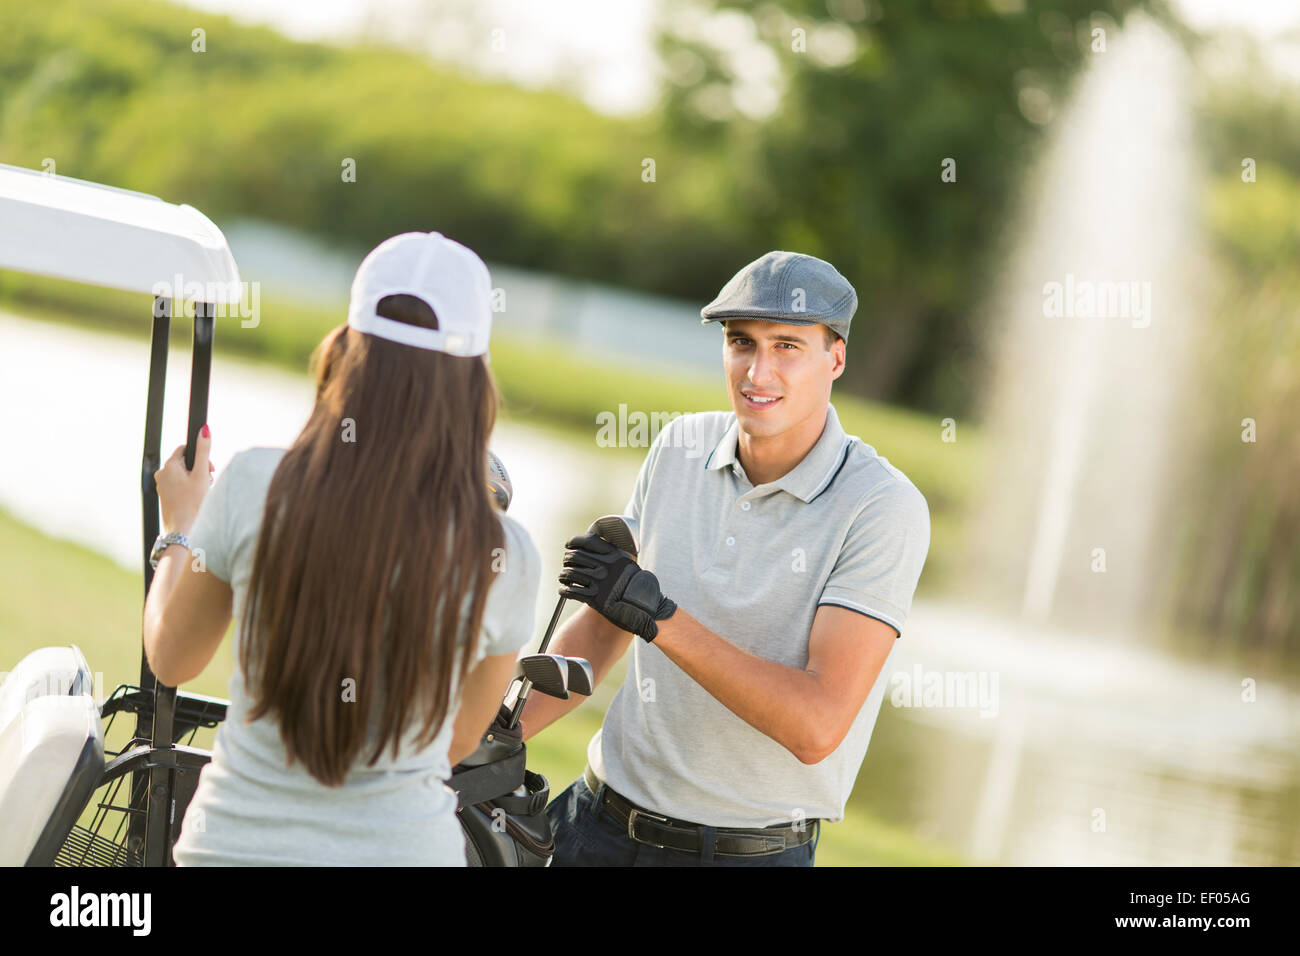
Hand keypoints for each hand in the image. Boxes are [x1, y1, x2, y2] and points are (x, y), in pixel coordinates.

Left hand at [154, 425, 213, 533]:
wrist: (182, 529)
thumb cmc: (193, 504)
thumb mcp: (202, 474)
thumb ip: (204, 451)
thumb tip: (205, 429)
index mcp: (169, 466)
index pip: (185, 449)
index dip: (200, 456)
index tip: (209, 468)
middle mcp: (162, 474)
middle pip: (185, 462)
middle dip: (199, 469)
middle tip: (207, 482)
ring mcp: (162, 485)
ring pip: (183, 474)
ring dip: (195, 479)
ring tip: (201, 492)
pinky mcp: (165, 495)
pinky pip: (178, 484)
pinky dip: (189, 488)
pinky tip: (195, 499)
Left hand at [558, 533, 675, 640]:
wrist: (644, 608)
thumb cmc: (635, 586)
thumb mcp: (627, 564)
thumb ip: (612, 555)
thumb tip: (594, 546)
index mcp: (614, 555)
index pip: (587, 541)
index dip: (574, 542)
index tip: (569, 545)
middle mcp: (606, 566)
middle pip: (575, 556)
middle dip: (567, 559)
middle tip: (566, 562)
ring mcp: (600, 582)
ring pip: (570, 573)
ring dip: (563, 575)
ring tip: (563, 577)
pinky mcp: (595, 598)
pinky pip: (571, 591)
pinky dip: (564, 590)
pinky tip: (564, 590)